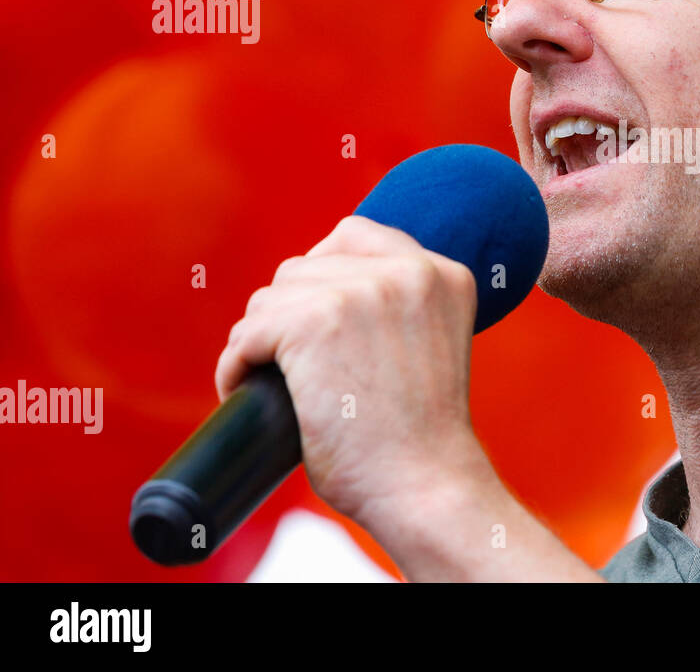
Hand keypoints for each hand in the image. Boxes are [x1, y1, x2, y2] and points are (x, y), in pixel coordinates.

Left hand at [214, 215, 480, 527]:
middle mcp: (408, 271)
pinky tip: (243, 389)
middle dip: (285, 315)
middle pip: (303, 269)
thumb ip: (398, 309)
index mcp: (443, 274)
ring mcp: (360, 292)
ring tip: (269, 382)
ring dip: (259, 340)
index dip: (320, 273)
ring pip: (270, 299)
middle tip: (287, 365)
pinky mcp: (313, 323)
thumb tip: (317, 293)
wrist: (425, 485)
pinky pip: (247, 333)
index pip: (354, 236)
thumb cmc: (421, 439)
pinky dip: (235, 365)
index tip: (310, 316)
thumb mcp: (430, 346)